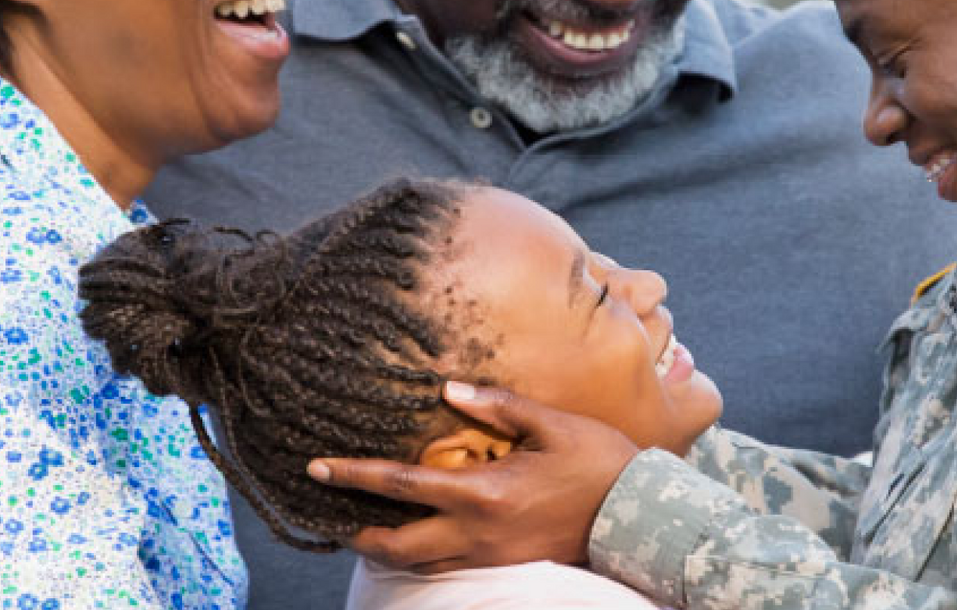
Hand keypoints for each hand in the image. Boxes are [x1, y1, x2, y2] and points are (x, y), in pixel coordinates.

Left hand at [307, 382, 639, 572]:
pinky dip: (425, 555)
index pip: (401, 484)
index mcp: (483, 492)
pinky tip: (422, 536)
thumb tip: (449, 390)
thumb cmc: (598, 460)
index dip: (354, 475)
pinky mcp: (507, 567)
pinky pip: (451, 566)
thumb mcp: (550, 423)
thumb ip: (497, 406)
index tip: (317, 466)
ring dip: (389, 548)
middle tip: (333, 514)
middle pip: (396, 545)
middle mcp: (478, 533)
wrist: (638, 514)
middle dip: (358, 531)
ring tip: (369, 527)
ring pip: (421, 564)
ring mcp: (491, 556)